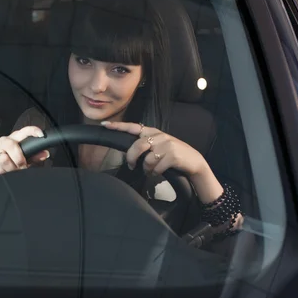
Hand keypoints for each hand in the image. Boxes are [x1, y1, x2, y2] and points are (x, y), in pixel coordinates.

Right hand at [0, 126, 49, 175]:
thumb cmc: (14, 158)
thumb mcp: (27, 157)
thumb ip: (36, 155)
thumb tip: (45, 154)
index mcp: (16, 138)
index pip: (25, 131)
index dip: (33, 131)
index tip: (41, 135)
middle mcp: (5, 140)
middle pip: (10, 145)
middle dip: (18, 158)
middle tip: (23, 166)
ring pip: (3, 158)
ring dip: (11, 168)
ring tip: (14, 170)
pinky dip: (4, 172)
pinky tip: (6, 172)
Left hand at [101, 120, 223, 203]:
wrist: (193, 162)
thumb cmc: (172, 156)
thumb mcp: (159, 146)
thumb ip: (145, 145)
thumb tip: (129, 152)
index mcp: (153, 132)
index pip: (133, 127)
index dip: (119, 126)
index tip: (105, 124)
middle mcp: (159, 136)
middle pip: (137, 146)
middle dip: (131, 158)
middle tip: (131, 165)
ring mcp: (167, 145)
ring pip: (147, 159)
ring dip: (147, 169)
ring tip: (151, 171)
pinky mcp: (172, 155)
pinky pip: (156, 167)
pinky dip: (155, 173)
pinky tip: (160, 172)